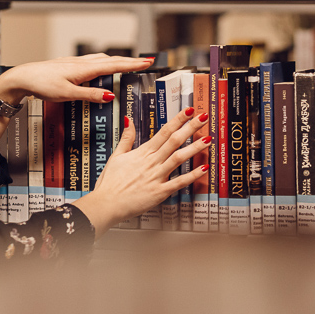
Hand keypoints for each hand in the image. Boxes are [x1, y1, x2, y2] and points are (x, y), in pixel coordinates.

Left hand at [0, 54, 153, 104]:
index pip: (114, 65)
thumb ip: (89, 95)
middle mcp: (81, 63)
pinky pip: (92, 61)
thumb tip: (110, 96)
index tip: (147, 62)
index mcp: (84, 69)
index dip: (132, 64)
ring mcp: (75, 63)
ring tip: (128, 64)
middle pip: (111, 60)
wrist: (23, 77)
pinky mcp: (69, 65)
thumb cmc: (41, 84)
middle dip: (129, 61)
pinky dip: (103, 62)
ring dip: (117, 61)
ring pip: (101, 59)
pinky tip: (101, 66)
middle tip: (145, 62)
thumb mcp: (67, 94)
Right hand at [73, 107, 210, 238]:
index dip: (177, 120)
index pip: (163, 132)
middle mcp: (151, 162)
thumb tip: (128, 119)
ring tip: (208, 139)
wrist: (106, 203)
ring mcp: (156, 177)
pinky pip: (178, 183)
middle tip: (203, 117)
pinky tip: (203, 169)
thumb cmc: (110, 183)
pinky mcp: (159, 192)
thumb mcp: (116, 156)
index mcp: (142, 153)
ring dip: (194, 148)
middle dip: (190, 128)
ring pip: (179, 158)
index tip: (189, 111)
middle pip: (174, 141)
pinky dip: (191, 176)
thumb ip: (126, 138)